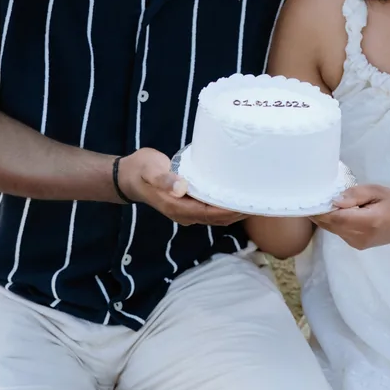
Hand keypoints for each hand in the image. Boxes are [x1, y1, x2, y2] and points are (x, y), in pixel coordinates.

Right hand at [116, 148, 245, 225]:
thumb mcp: (150, 171)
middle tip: (259, 201)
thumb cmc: (142, 170)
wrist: (130, 176)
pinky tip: (236, 196)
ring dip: (234, 211)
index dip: (230, 211)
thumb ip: (164, 179)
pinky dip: (225, 205)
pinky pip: (211, 209)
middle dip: (237, 213)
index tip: (248, 205)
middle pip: (217, 218)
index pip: (211, 214)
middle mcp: (185, 213)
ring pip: (216, 216)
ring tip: (252, 200)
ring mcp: (187, 210)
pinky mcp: (188, 203)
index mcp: (178, 207)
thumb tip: (180, 188)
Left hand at [312, 183, 389, 250]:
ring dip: (327, 217)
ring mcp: (357, 244)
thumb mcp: (379, 191)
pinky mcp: (357, 245)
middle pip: (330, 225)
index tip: (308, 197)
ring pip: (333, 229)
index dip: (319, 210)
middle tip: (312, 196)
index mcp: (367, 222)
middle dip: (319, 212)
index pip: (335, 218)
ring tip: (326, 201)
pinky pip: (340, 232)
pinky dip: (336, 222)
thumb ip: (355, 195)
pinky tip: (339, 211)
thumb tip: (334, 200)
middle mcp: (359, 236)